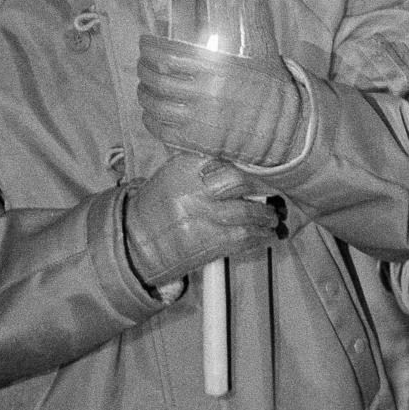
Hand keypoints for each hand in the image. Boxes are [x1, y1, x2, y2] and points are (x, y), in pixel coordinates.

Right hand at [124, 152, 282, 290]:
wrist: (136, 241)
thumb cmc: (160, 203)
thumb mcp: (175, 173)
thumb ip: (205, 165)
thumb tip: (239, 161)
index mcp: (185, 170)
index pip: (224, 161)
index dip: (246, 167)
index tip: (259, 170)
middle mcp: (194, 194)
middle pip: (238, 184)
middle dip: (259, 189)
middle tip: (271, 193)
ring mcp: (202, 222)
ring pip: (245, 217)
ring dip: (264, 218)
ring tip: (272, 218)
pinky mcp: (207, 248)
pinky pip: (241, 241)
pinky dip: (258, 238)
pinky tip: (266, 235)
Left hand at [137, 33, 306, 167]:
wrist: (287, 129)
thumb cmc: (273, 89)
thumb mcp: (264, 50)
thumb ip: (255, 17)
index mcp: (218, 68)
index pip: (168, 56)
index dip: (149, 49)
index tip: (144, 43)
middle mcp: (205, 94)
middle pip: (157, 80)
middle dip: (143, 70)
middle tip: (142, 64)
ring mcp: (199, 121)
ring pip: (155, 106)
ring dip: (144, 94)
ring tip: (145, 86)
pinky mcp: (197, 143)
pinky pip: (161, 130)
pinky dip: (150, 119)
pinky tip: (152, 111)